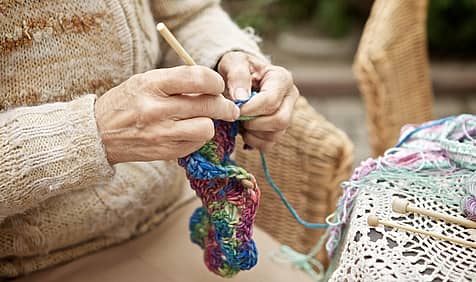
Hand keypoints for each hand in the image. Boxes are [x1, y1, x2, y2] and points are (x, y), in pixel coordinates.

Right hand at [95, 66, 239, 163]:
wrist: (98, 133)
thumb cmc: (127, 102)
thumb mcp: (145, 81)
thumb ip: (178, 81)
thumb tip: (213, 87)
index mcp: (152, 84)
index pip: (198, 78)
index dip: (216, 82)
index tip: (218, 86)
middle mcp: (157, 109)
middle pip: (208, 105)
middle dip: (225, 106)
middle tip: (229, 108)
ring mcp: (161, 134)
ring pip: (206, 129)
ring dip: (210, 124)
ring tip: (203, 120)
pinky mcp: (165, 152)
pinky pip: (196, 144)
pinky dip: (197, 138)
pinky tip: (188, 132)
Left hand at [217, 51, 298, 150]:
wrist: (239, 77)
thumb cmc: (238, 68)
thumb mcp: (234, 62)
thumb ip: (237, 76)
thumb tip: (241, 98)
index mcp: (282, 78)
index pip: (271, 101)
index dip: (250, 109)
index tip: (234, 108)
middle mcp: (290, 97)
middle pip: (280, 120)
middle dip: (254, 123)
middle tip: (237, 117)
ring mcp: (287, 115)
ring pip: (275, 135)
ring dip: (251, 132)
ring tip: (239, 120)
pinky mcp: (279, 129)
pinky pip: (268, 144)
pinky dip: (252, 140)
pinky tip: (243, 128)